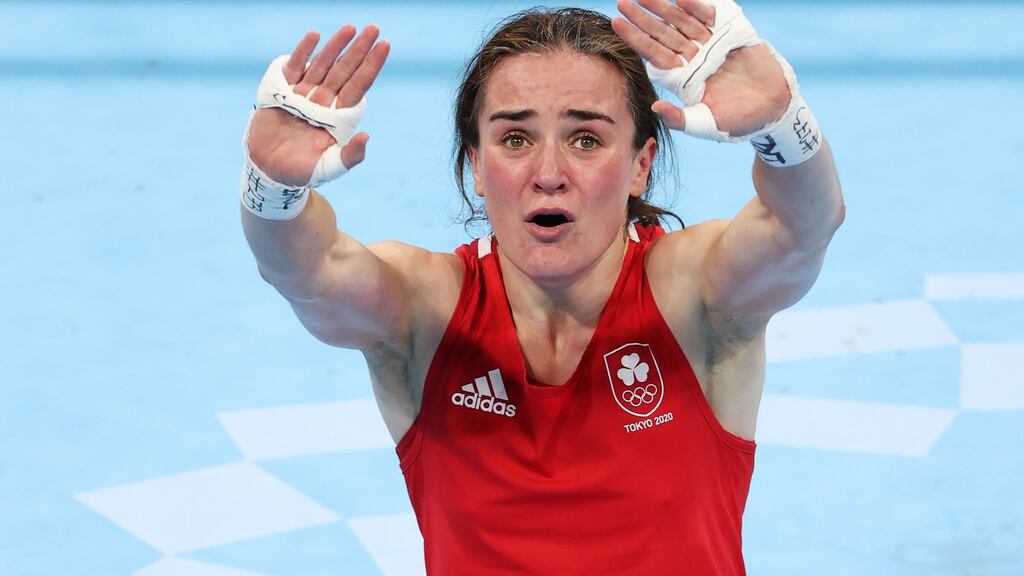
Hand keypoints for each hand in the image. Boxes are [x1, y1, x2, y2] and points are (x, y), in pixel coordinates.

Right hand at [246, 25, 389, 185]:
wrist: (269, 171)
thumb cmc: (302, 171)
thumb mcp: (330, 167)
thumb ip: (350, 155)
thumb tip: (366, 136)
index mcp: (339, 117)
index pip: (359, 86)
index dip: (372, 66)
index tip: (385, 45)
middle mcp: (324, 101)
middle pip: (345, 71)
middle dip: (359, 50)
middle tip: (374, 28)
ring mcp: (304, 94)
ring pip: (323, 65)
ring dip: (336, 46)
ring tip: (351, 27)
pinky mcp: (282, 91)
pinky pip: (295, 67)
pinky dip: (303, 52)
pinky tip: (315, 35)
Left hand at [612, 0, 789, 136]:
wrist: (774, 107)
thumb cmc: (739, 120)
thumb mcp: (705, 124)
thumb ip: (679, 119)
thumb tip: (654, 107)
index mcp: (683, 78)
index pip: (653, 54)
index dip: (635, 39)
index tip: (616, 23)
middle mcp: (693, 58)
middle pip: (663, 34)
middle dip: (643, 18)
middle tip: (622, 1)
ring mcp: (711, 44)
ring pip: (682, 22)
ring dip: (664, 7)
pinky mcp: (730, 33)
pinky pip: (709, 16)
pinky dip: (696, 6)